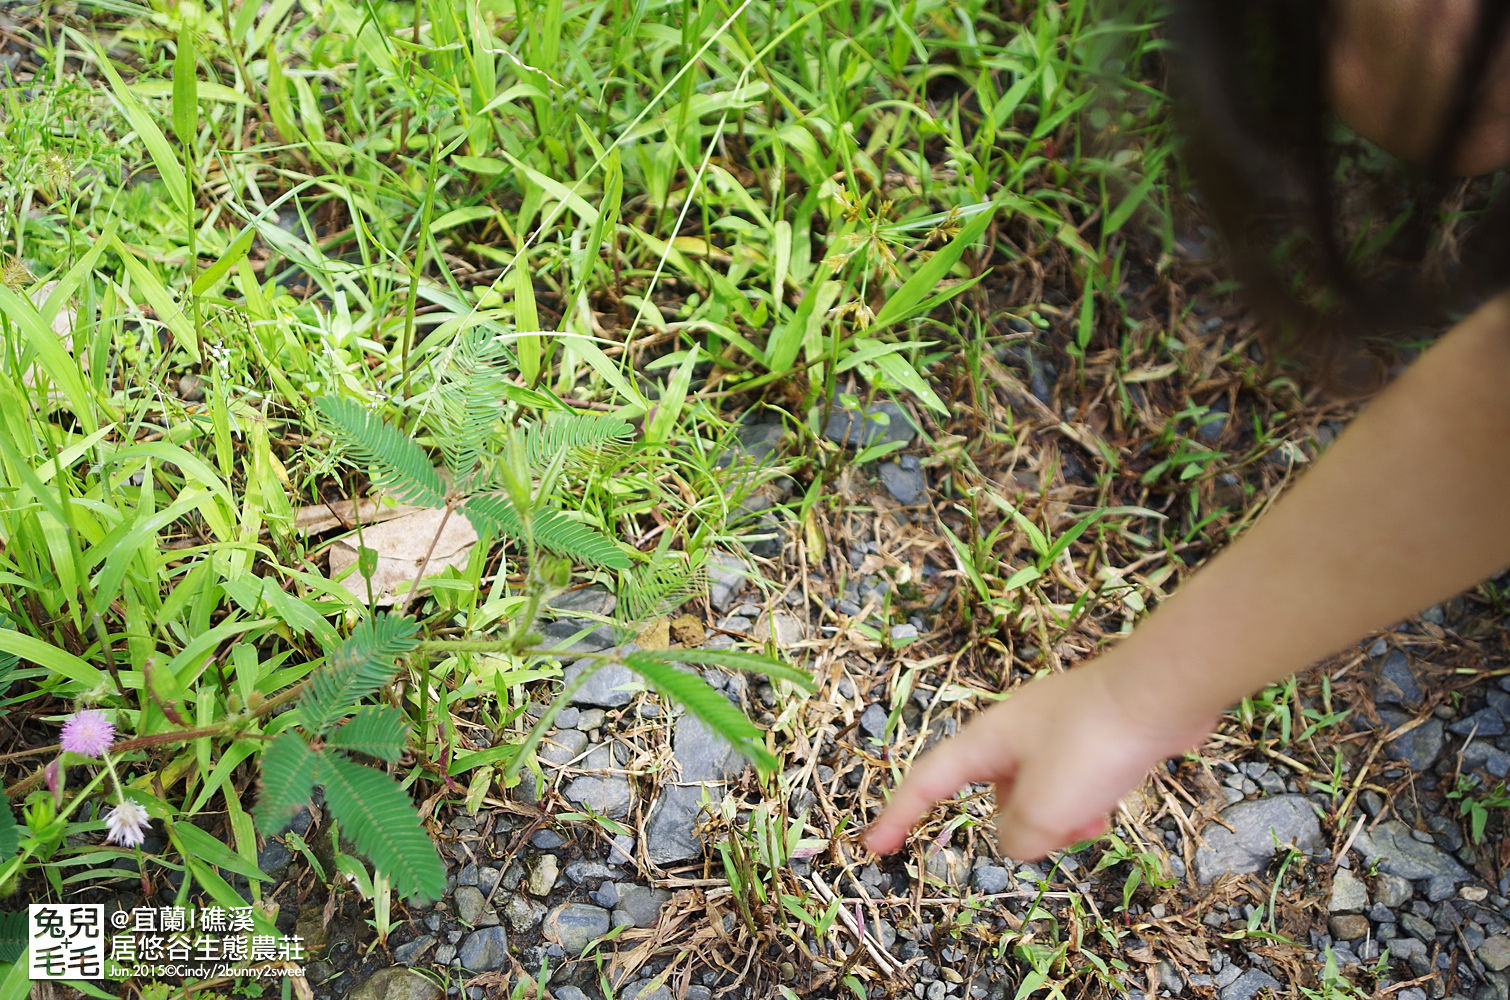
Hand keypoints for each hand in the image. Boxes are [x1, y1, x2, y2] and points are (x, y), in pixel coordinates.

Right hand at [863, 652, 1210, 859]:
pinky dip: (1081, 804)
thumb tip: (1018, 840)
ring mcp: (1050, 731)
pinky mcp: (1086, 736)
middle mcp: (1009, 733)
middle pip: (993, 797)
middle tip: (1060, 834)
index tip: (874, 847)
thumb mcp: (1044, 807)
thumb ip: (1016, 836)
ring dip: (1059, 819)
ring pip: (1036, 795)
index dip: (897, 816)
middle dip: (1023, 827)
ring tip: (1095, 820)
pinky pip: (1068, 784)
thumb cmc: (1092, 744)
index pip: (925, 783)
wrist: (1159, 693)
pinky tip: (1109, 809)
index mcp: (984, 742)